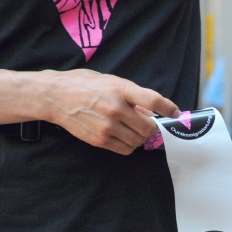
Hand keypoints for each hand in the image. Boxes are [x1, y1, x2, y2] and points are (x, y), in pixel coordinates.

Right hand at [40, 68, 178, 154]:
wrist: (56, 97)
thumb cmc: (84, 84)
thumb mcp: (111, 81)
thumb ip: (131, 95)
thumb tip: (150, 111)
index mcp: (120, 89)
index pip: (152, 99)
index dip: (168, 108)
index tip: (176, 113)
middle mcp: (115, 108)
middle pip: (148, 127)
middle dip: (152, 127)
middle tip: (147, 123)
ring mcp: (107, 126)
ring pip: (139, 140)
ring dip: (141, 137)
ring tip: (133, 129)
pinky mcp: (99, 140)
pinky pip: (125, 149)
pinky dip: (130, 146)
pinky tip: (124, 136)